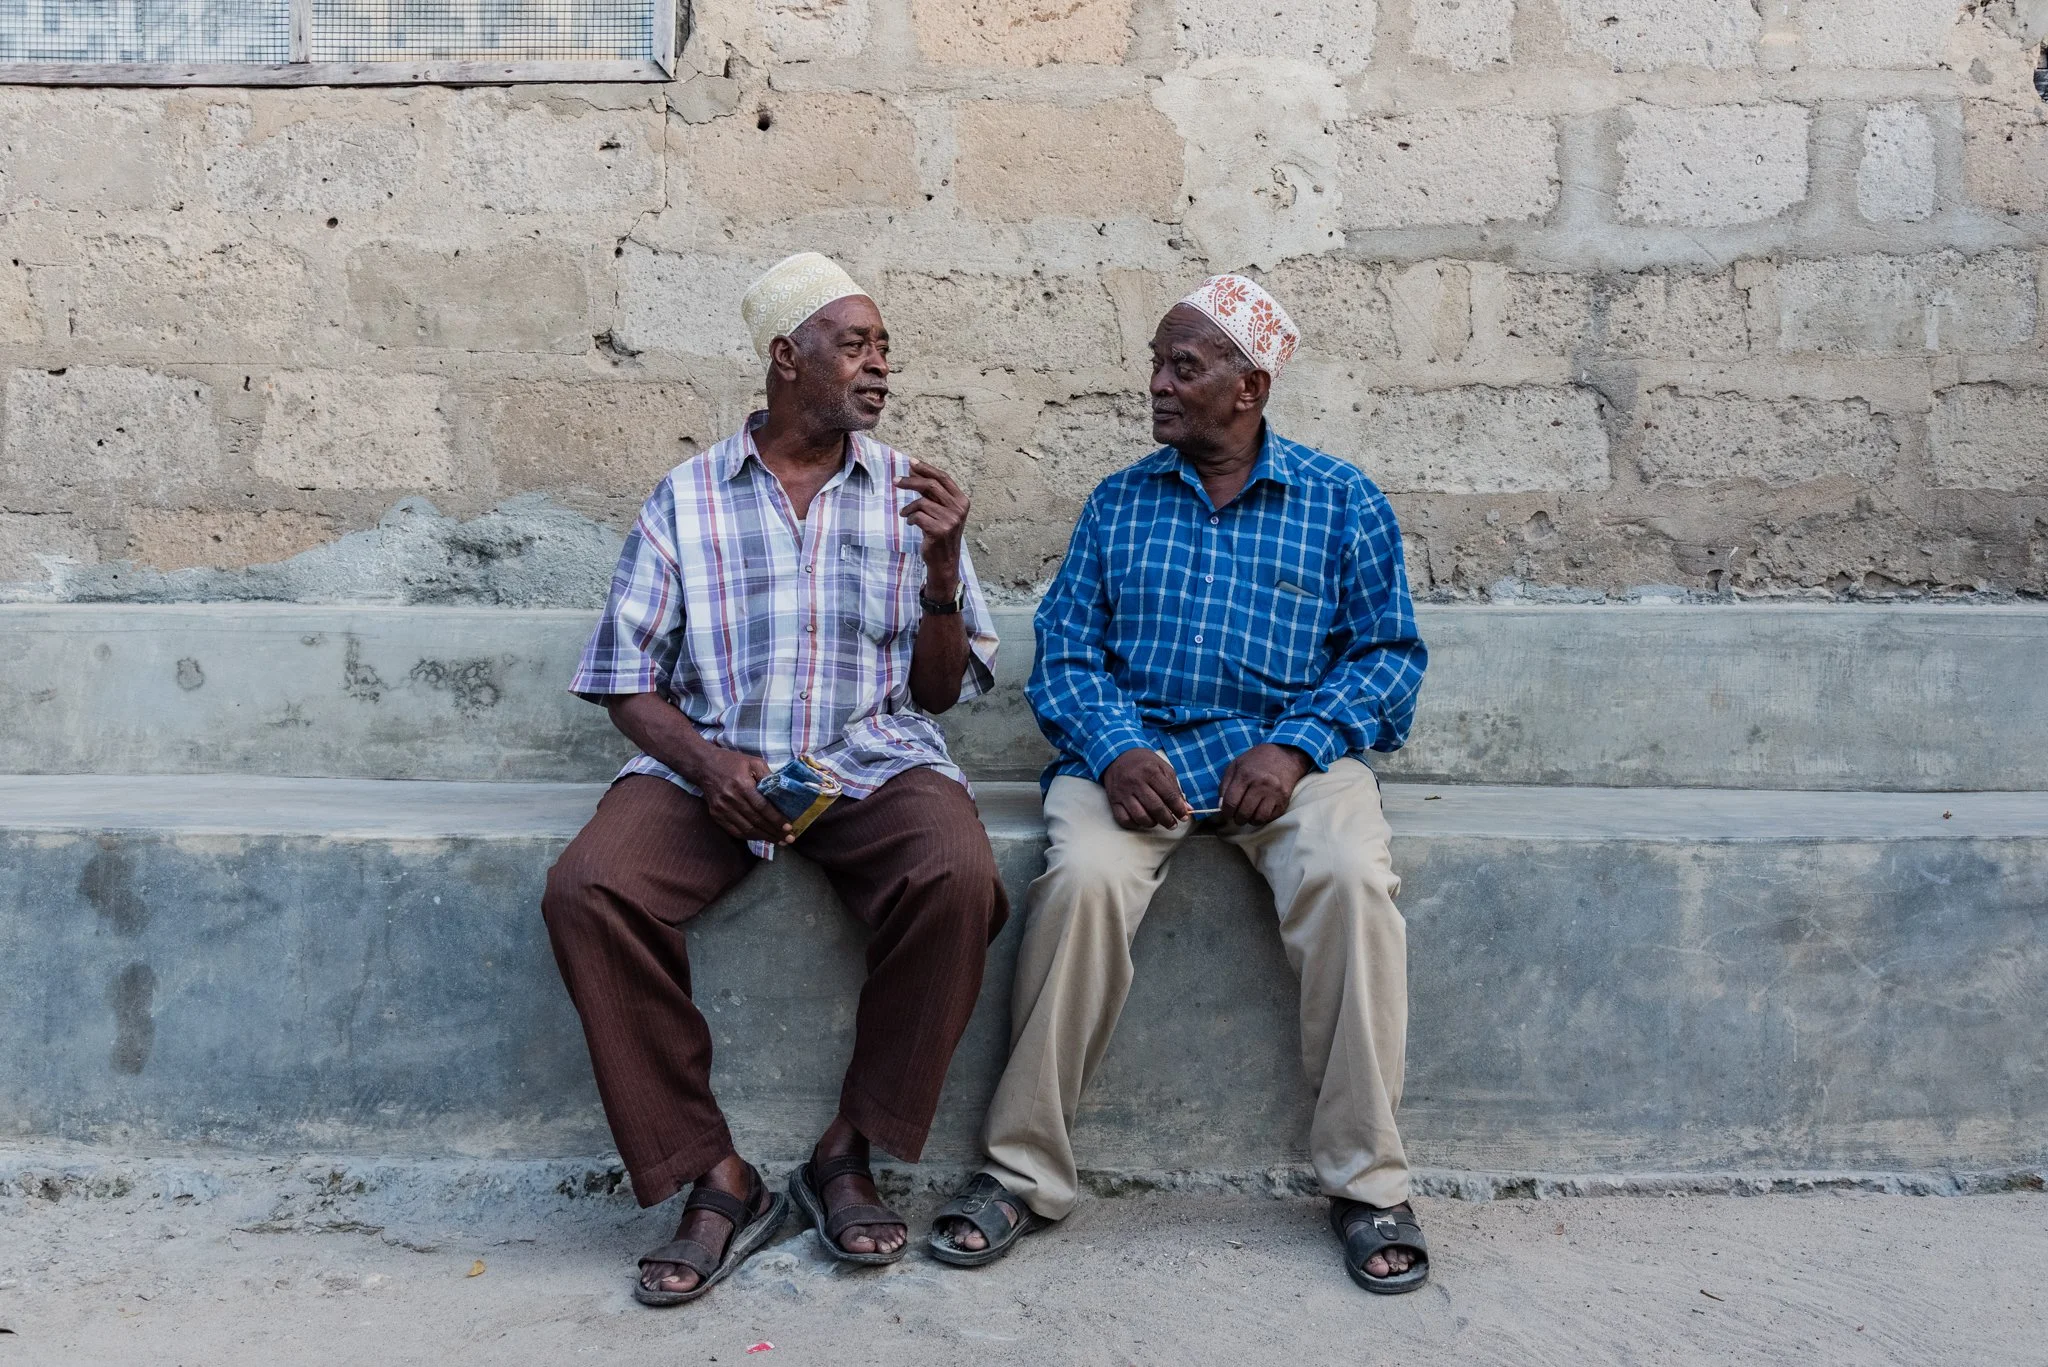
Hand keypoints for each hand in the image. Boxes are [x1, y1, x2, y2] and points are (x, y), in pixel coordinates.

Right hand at [683, 747, 793, 845]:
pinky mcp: (716, 815)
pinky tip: (761, 837)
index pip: (762, 807)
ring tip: (778, 841)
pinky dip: (749, 837)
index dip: (776, 819)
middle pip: (756, 821)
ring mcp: (722, 809)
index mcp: (742, 785)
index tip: (788, 828)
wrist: (704, 766)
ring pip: (746, 829)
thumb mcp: (753, 762)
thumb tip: (783, 792)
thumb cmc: (732, 762)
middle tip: (789, 839)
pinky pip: (734, 831)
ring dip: (764, 837)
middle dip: (774, 832)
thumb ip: (768, 775)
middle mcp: (731, 799)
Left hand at [896, 461, 968, 593]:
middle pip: (931, 486)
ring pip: (921, 503)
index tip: (911, 462)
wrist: (944, 561)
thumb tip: (914, 470)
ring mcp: (950, 520)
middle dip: (911, 481)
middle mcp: (959, 509)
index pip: (943, 478)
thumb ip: (931, 493)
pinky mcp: (939, 530)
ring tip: (905, 514)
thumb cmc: (940, 534)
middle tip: (895, 481)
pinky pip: (918, 516)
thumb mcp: (941, 511)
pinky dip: (910, 519)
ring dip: (909, 508)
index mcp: (962, 501)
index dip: (926, 468)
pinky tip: (912, 524)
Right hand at [1102, 749, 1191, 829]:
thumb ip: (1175, 788)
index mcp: (1150, 771)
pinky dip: (1134, 824)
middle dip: (1167, 820)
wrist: (1118, 756)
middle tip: (1173, 824)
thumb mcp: (1163, 768)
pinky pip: (1124, 819)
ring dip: (1152, 823)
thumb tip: (1187, 809)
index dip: (1179, 809)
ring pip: (1139, 816)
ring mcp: (1123, 792)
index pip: (1168, 795)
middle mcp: (1135, 782)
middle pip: (1155, 807)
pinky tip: (1141, 821)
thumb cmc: (1144, 763)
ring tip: (1157, 821)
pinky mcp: (1113, 800)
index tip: (1184, 817)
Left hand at [1218, 744, 1312, 825]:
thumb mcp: (1235, 766)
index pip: (1231, 802)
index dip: (1226, 812)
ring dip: (1251, 821)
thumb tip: (1222, 806)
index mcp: (1245, 775)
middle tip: (1237, 816)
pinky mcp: (1284, 800)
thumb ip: (1225, 785)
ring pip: (1258, 818)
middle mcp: (1260, 785)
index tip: (1227, 813)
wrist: (1285, 756)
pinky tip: (1260, 811)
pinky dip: (1263, 818)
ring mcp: (1274, 793)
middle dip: (1237, 819)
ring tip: (1249, 815)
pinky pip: (1271, 817)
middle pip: (1244, 813)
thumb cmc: (1256, 761)